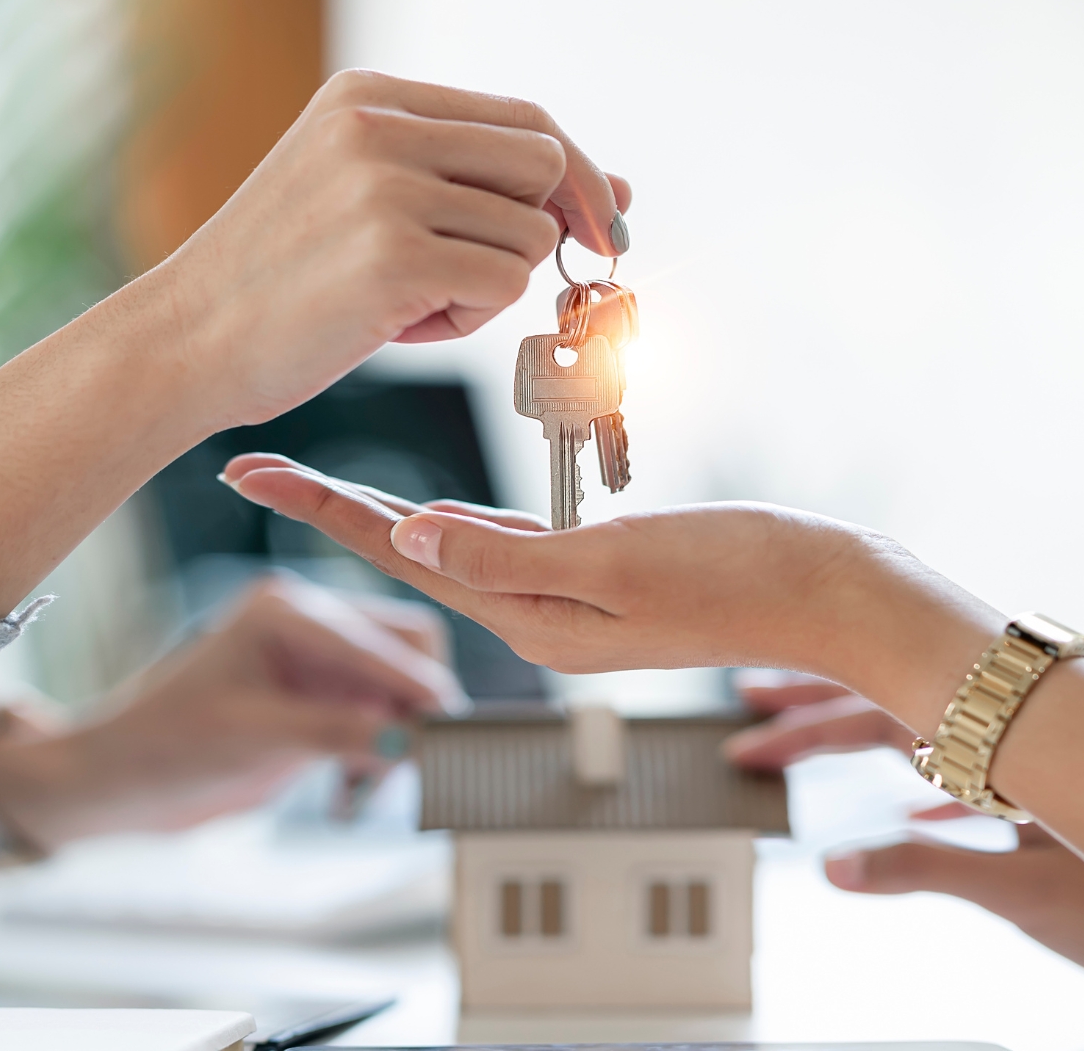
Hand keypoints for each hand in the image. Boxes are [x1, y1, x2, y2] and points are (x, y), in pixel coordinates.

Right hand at [0, 70, 626, 616]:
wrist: (185, 342)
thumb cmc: (277, 284)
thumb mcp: (354, 193)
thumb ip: (462, 177)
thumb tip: (607, 193)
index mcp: (370, 98)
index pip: (522, 117)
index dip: (576, 175)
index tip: (601, 224)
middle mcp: (379, 127)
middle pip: (544, 163)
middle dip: (552, 228)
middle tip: (502, 278)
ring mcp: (386, 189)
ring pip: (528, 235)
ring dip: (488, 287)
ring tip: (408, 305)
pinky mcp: (393, 257)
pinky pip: (503, 285)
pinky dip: (468, 321)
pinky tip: (399, 327)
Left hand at [0, 575, 464, 847]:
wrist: (118, 782)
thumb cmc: (163, 747)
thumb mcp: (253, 739)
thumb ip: (337, 733)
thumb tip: (411, 741)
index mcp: (286, 610)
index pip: (382, 640)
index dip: (420, 690)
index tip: (454, 735)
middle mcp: (309, 622)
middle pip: (406, 650)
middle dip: (416, 711)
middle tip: (415, 769)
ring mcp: (316, 660)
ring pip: (399, 688)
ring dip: (399, 739)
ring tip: (367, 791)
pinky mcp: (318, 697)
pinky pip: (378, 716)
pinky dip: (378, 754)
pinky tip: (350, 792)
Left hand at [219, 453, 1002, 728]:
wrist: (832, 593)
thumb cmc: (744, 575)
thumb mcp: (621, 565)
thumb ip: (515, 558)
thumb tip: (416, 539)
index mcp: (531, 618)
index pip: (401, 557)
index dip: (322, 512)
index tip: (250, 474)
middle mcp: (537, 618)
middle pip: (411, 555)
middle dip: (332, 511)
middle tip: (256, 466)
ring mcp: (569, 603)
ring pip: (453, 552)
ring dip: (383, 518)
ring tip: (317, 485)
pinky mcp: (602, 579)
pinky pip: (506, 548)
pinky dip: (457, 522)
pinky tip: (432, 510)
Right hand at [723, 672, 1083, 1019]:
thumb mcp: (1023, 896)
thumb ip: (926, 873)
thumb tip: (832, 864)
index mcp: (1002, 741)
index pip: (881, 704)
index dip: (807, 711)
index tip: (748, 715)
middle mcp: (1013, 739)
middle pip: (892, 704)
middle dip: (817, 705)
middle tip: (747, 707)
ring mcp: (1027, 771)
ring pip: (923, 736)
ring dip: (856, 738)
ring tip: (795, 738)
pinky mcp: (1047, 809)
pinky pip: (962, 781)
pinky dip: (915, 791)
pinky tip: (896, 811)